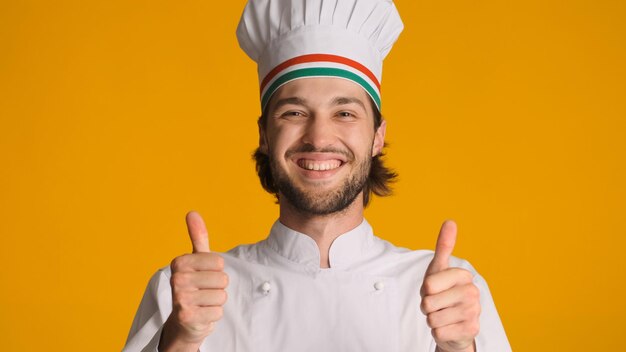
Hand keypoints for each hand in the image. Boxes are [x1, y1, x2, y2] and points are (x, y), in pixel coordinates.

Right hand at [160, 211, 228, 350]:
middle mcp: (177, 279)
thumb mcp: (196, 259)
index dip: (216, 271)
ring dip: (216, 302)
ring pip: (222, 296)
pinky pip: (218, 312)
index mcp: (179, 262)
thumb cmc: (194, 285)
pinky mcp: (188, 317)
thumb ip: (197, 236)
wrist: (183, 320)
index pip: (219, 262)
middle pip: (222, 279)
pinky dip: (213, 315)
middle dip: (218, 287)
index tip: (203, 276)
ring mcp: (181, 299)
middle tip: (203, 292)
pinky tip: (201, 314)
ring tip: (202, 303)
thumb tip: (192, 212)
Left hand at [420, 220, 479, 351]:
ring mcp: (473, 313)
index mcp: (464, 275)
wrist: (455, 323)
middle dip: (427, 306)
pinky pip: (438, 333)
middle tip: (437, 304)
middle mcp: (472, 293)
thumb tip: (450, 221)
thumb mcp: (438, 269)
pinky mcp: (471, 331)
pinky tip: (448, 327)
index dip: (425, 290)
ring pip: (432, 319)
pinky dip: (438, 332)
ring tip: (442, 315)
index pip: (429, 285)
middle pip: (429, 303)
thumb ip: (444, 245)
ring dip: (432, 319)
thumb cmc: (443, 293)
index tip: (434, 290)